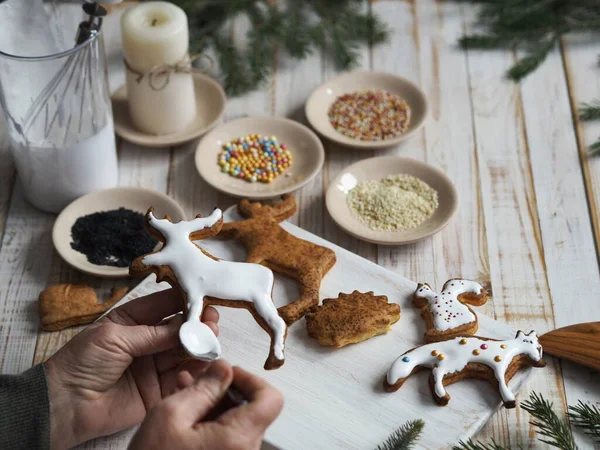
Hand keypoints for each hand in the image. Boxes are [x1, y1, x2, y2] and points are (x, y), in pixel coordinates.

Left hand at [44, 288, 219, 448]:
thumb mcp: (114, 337)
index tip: (202, 296)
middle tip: (211, 319)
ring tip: (212, 337)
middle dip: (197, 322)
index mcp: (132, 321)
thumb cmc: (80, 363)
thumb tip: (185, 325)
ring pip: (185, 351)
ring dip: (199, 343)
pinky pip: (183, 377)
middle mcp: (146, 341)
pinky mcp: (159, 390)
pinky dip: (195, 368)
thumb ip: (152, 333)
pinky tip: (204, 359)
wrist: (65, 405)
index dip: (184, 301)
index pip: (164, 306)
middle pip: (179, 329)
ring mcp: (154, 366)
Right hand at [129, 360, 283, 449]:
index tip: (227, 374)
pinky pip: (227, 439)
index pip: (271, 399)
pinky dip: (211, 424)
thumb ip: (203, 388)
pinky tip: (187, 417)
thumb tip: (223, 368)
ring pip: (237, 424)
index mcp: (238, 439)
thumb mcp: (170, 416)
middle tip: (199, 382)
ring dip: (214, 406)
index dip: (251, 379)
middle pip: (253, 410)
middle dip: (225, 391)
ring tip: (185, 396)